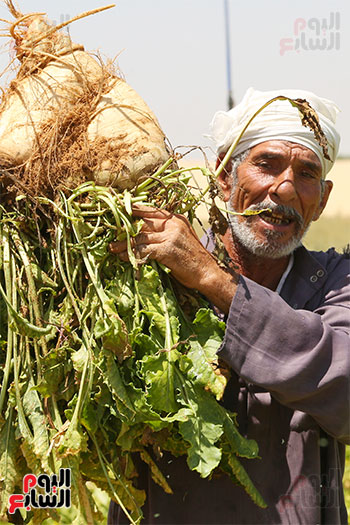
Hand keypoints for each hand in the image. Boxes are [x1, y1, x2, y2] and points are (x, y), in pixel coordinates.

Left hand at [109, 205, 237, 313]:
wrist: (208, 273)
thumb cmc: (193, 260)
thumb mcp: (180, 239)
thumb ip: (165, 233)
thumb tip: (142, 234)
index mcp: (176, 219)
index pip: (150, 210)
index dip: (133, 209)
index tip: (117, 208)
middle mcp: (173, 224)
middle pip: (142, 222)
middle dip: (124, 227)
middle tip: (110, 232)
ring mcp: (170, 236)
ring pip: (139, 237)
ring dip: (123, 244)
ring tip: (112, 248)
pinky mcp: (167, 250)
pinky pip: (143, 251)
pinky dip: (131, 255)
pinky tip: (123, 258)